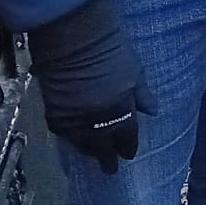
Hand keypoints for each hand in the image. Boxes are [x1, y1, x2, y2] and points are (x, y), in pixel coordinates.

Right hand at [28, 0, 154, 173]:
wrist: (74, 35)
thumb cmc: (111, 47)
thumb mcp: (135, 69)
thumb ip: (142, 94)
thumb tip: (152, 111)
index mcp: (121, 110)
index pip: (126, 137)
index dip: (128, 147)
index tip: (129, 153)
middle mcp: (97, 121)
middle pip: (102, 148)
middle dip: (107, 159)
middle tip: (110, 169)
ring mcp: (74, 120)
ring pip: (82, 145)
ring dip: (89, 150)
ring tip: (94, 155)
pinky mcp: (53, 114)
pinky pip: (65, 134)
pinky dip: (72, 138)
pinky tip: (76, 139)